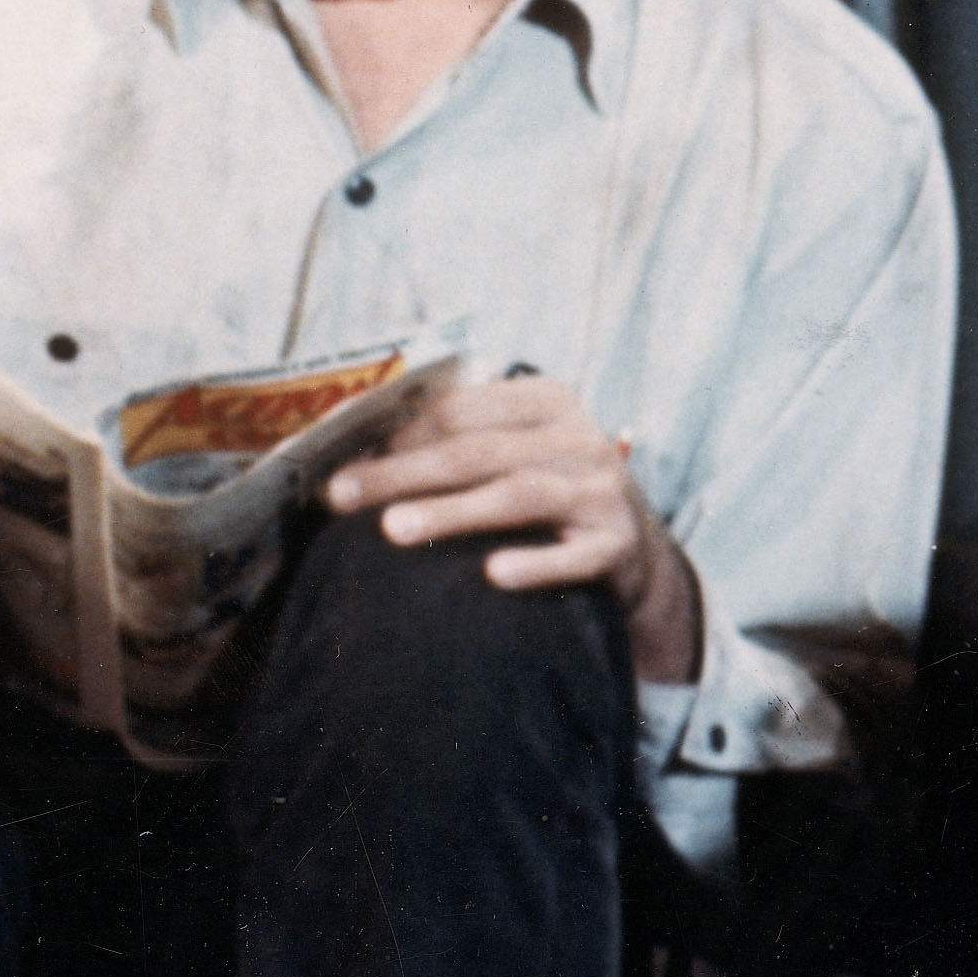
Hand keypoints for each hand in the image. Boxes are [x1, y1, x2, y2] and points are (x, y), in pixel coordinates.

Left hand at [324, 374, 699, 682]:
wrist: (634, 548)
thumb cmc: (551, 491)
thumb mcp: (517, 450)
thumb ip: (459, 442)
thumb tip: (364, 457)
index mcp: (546, 401)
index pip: (460, 411)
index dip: (398, 436)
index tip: (343, 465)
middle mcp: (578, 438)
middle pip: (476, 451)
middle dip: (403, 472)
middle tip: (342, 496)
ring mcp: (601, 492)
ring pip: (518, 494)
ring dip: (453, 511)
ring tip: (395, 529)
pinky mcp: (616, 545)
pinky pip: (572, 557)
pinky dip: (534, 564)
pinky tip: (492, 575)